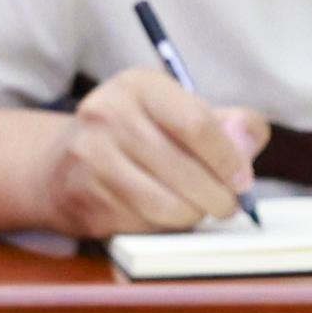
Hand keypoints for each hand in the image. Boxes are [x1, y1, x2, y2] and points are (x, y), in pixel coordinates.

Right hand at [37, 65, 269, 236]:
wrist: (63, 165)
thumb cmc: (141, 138)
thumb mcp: (182, 114)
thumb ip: (229, 125)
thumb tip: (248, 140)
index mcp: (139, 86)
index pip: (197, 124)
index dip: (229, 159)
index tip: (242, 179)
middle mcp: (107, 114)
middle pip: (187, 170)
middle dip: (220, 197)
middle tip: (228, 204)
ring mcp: (89, 157)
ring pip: (168, 205)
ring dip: (195, 215)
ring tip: (198, 209)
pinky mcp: (83, 198)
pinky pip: (144, 225)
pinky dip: (165, 227)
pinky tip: (164, 215)